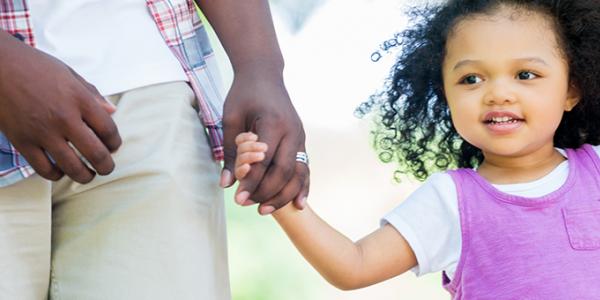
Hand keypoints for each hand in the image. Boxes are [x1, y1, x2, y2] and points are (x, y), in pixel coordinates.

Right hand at [0, 31, 120, 182]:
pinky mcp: (22, 142)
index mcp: (79, 99)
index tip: (113, 146)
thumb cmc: (34, 67)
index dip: (115, 143)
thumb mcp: (69, 74)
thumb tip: (112, 111)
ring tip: (87, 175)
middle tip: (106, 168)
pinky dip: (56, 175)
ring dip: (85, 176)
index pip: (108, 130)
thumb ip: (92, 94)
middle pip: (96, 154)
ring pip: (73, 167)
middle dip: (106, 166)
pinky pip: (44, 169)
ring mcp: (43, 132)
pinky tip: (60, 170)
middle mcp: (64, 118)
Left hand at [220, 70, 308, 214]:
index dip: (252, 182)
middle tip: (247, 205)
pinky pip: (305, 168)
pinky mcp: (302, 141)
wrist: (264, 74)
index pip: (264, 161)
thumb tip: (226, 184)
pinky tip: (298, 204)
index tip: (237, 198)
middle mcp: (292, 131)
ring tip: (264, 210)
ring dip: (283, 194)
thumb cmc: (243, 94)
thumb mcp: (230, 119)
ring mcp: (300, 136)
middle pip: (284, 171)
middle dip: (266, 192)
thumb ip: (231, 152)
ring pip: (298, 173)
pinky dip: (302, 187)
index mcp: (273, 123)